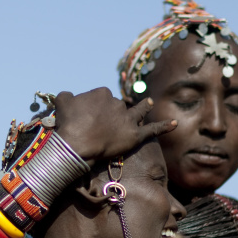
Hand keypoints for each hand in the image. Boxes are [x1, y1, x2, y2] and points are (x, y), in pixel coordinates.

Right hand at [54, 88, 176, 165]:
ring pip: (138, 111)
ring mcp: (127, 120)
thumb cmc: (68, 124)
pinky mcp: (134, 136)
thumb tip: (70, 96)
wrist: (77, 144)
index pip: (103, 98)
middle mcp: (118, 103)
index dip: (97, 108)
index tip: (90, 118)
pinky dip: (164, 127)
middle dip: (114, 113)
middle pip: (118, 107)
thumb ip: (68, 96)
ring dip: (143, 107)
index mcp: (102, 93)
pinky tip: (175, 124)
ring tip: (148, 104)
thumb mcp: (62, 103)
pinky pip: (152, 130)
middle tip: (105, 126)